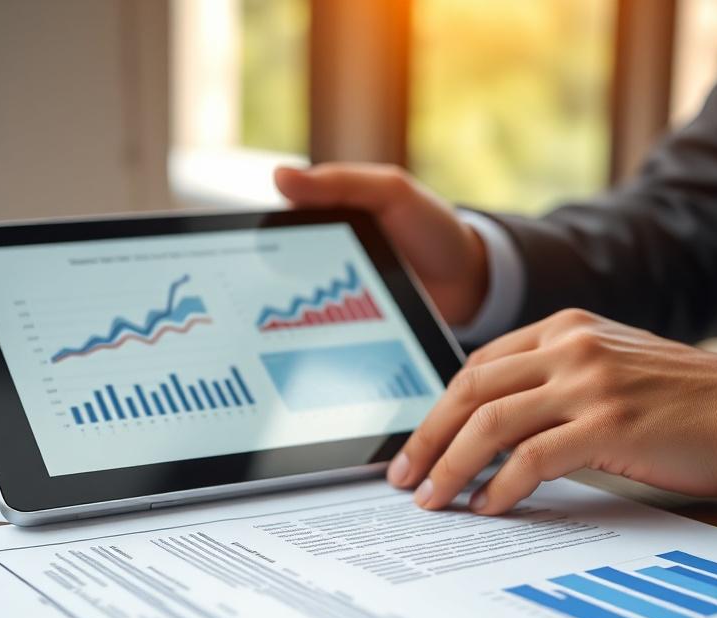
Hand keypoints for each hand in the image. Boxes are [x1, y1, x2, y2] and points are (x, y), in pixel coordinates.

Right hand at [274, 163, 487, 324]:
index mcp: (327, 217)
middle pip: (279, 268)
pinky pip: (323, 330)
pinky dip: (312, 334)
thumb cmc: (433, 228)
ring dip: (287, 312)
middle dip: (267, 281)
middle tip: (258, 294)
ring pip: (295, 303)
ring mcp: (335, 292)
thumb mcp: (391, 193)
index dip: (258, 236)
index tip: (244, 249)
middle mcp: (325, 255)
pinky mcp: (349, 325)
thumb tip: (279, 176)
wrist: (471, 282)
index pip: (279, 225)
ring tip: (270, 324)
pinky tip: (300, 342)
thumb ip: (341, 183)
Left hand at [386, 309, 716, 513]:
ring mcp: (589, 383)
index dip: (437, 410)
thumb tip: (487, 429)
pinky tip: (489, 507)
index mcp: (563, 328)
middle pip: (471, 390)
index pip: (477, 367)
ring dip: (452, 466)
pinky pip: (532, 458)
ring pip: (490, 423)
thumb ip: (551, 381)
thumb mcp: (606, 366)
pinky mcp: (609, 424)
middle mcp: (570, 346)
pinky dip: (502, 487)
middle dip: (428, 438)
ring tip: (434, 500)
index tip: (417, 446)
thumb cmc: (678, 398)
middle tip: (404, 477)